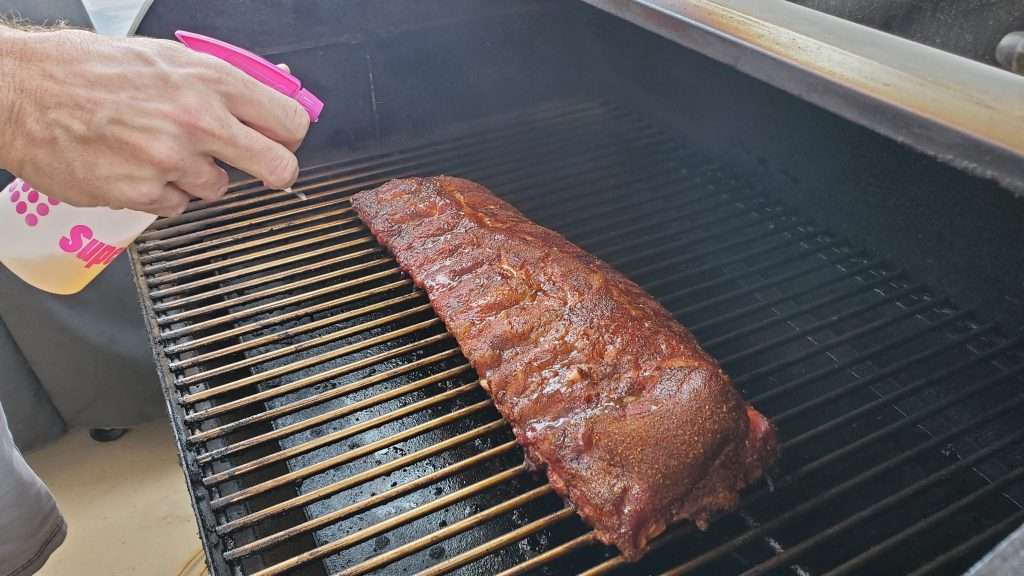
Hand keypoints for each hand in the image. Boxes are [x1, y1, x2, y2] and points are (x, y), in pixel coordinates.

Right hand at [0, 28, 309, 215]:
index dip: (289, 136)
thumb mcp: (166, 57)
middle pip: (280, 167)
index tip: (281, 141)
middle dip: (275, 172)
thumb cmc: (88, 70)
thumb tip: (274, 87)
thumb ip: (221, 80)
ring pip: (219, 188)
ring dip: (198, 176)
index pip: (290, 121)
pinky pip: (177, 205)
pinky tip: (135, 165)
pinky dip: (161, 191)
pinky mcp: (144, 193)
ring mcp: (172, 160)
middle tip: (258, 169)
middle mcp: (199, 121)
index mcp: (211, 80)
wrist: (23, 93)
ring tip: (159, 150)